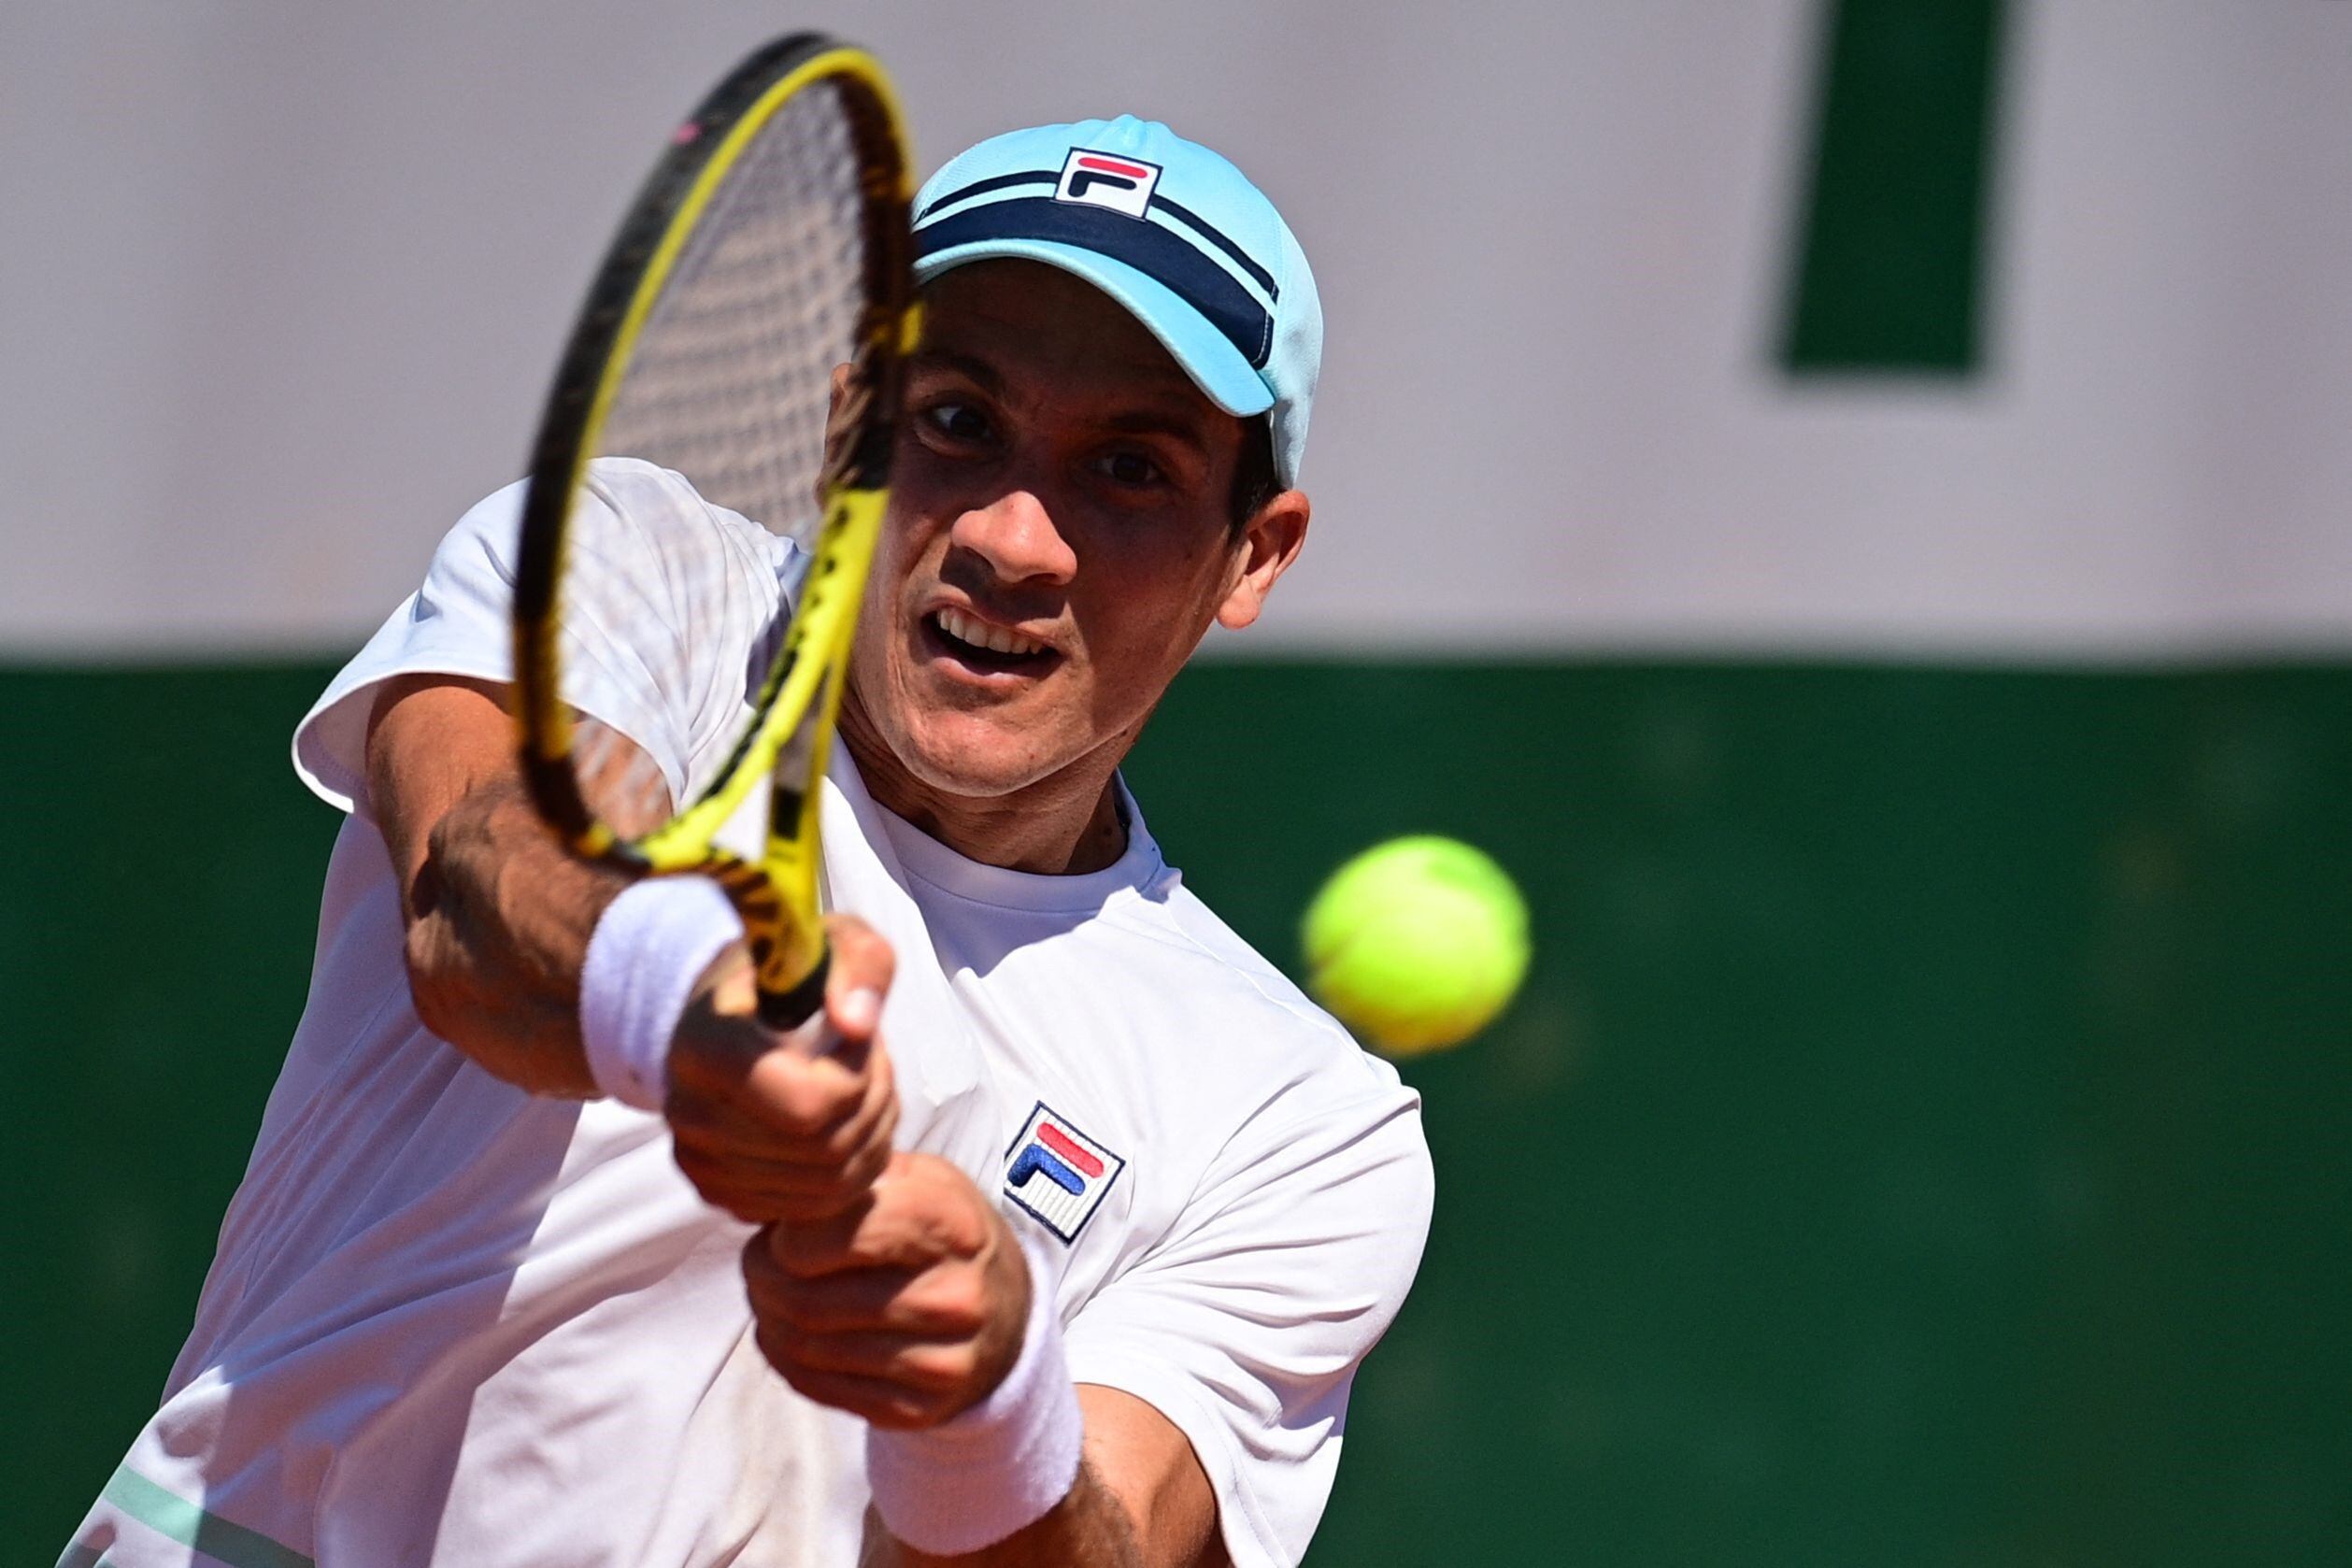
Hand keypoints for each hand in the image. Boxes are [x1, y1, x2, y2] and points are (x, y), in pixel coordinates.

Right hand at [664, 912, 901, 1222]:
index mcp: (707, 1046)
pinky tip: (848, 1127)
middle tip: (875, 1067)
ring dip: (869, 1140)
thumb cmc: (790, 974)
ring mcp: (701, 1162)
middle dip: (873, 1108)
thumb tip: (858, 1025)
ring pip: (824, 1186)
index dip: (859, 1080)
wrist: (731, 1013)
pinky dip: (849, 1175)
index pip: (810, 1107)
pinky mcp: (720, 1194)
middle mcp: (690, 1113)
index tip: (862, 1041)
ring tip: (864, 1091)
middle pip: (824, 1151)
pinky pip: (810, 1209)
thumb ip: (860, 964)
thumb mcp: (835, 940)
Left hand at [743, 1151, 1032, 1429]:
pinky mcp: (919, 1407)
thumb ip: (855, 1182)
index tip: (783, 1231)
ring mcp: (941, 1359)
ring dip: (769, 1319)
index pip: (832, 1233)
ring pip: (807, 1348)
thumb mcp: (918, 1180)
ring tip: (771, 1296)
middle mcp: (954, 1295)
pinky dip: (787, 1361)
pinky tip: (791, 1335)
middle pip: (807, 1299)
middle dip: (761, 1280)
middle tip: (758, 1265)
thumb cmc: (940, 1232)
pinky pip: (820, 1389)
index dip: (786, 1235)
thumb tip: (778, 1201)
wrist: (1007, 1311)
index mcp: (950, 1221)